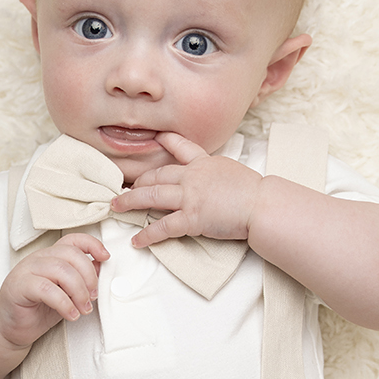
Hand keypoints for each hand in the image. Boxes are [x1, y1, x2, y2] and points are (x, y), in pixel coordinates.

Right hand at [0, 233, 107, 349]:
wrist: (9, 327)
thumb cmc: (37, 309)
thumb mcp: (66, 293)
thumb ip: (80, 280)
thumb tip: (100, 267)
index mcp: (51, 256)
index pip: (73, 240)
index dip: (92, 244)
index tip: (106, 257)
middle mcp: (39, 259)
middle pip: (71, 255)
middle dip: (88, 277)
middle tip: (92, 298)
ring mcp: (27, 270)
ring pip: (61, 270)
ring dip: (79, 292)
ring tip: (83, 309)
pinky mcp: (19, 286)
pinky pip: (47, 289)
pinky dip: (64, 303)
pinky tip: (70, 315)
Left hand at [110, 132, 262, 248]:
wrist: (262, 204)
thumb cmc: (255, 192)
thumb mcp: (233, 172)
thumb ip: (218, 174)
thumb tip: (215, 181)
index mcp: (204, 162)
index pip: (181, 147)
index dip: (166, 142)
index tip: (156, 138)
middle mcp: (192, 176)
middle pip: (157, 175)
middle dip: (138, 182)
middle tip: (125, 189)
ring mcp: (190, 196)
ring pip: (152, 196)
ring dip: (131, 202)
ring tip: (116, 207)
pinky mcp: (191, 218)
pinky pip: (163, 226)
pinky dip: (147, 235)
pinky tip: (137, 240)